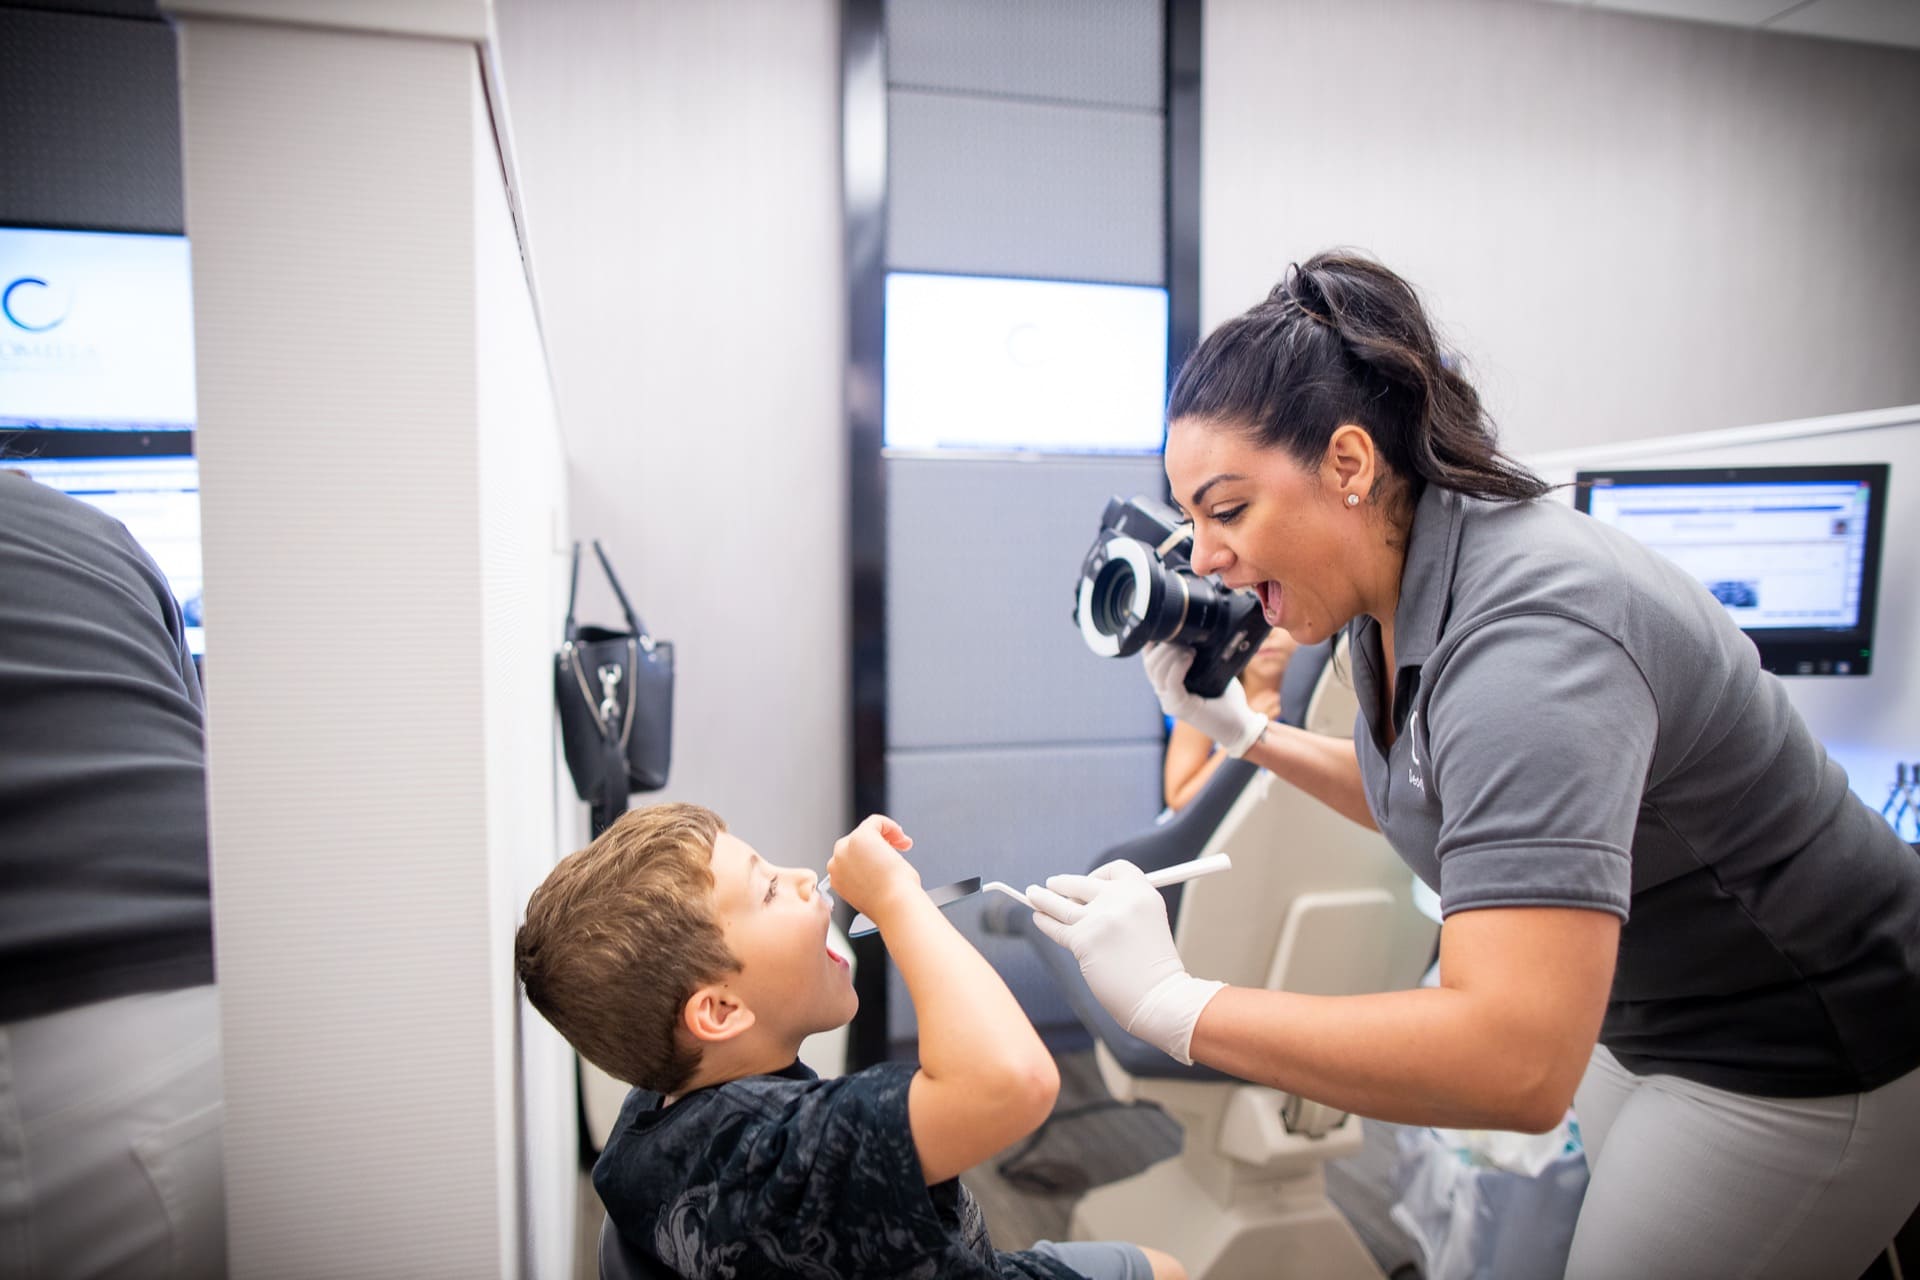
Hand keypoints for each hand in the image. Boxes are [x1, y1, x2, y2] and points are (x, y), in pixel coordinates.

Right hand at [824, 814, 916, 921]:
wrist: (893, 905)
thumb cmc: (889, 903)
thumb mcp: (870, 891)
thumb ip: (865, 876)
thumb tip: (876, 863)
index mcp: (836, 879)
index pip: (850, 858)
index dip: (871, 858)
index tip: (887, 862)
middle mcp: (836, 862)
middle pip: (856, 843)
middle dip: (878, 844)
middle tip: (898, 851)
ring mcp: (846, 848)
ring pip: (866, 831)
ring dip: (886, 835)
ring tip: (903, 845)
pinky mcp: (861, 837)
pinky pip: (876, 820)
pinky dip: (890, 826)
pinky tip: (901, 837)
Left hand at [1025, 860, 1224, 1064]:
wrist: (1160, 997)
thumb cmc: (1154, 970)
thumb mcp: (1148, 925)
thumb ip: (1122, 908)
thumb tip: (1080, 901)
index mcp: (1143, 893)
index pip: (1116, 868)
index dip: (1099, 874)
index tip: (1089, 881)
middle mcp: (1121, 899)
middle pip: (1083, 883)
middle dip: (1065, 884)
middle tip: (1052, 885)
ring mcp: (1100, 918)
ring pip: (1061, 903)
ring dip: (1042, 898)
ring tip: (1032, 895)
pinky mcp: (1083, 939)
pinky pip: (1057, 927)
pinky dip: (1044, 922)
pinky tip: (1038, 918)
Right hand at [1144, 642, 1267, 757]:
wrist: (1239, 725)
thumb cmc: (1228, 699)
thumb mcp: (1212, 672)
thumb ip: (1200, 657)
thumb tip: (1199, 631)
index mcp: (1168, 686)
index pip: (1149, 661)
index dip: (1153, 643)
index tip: (1169, 629)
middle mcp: (1164, 695)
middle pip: (1149, 665)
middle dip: (1163, 647)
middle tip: (1183, 638)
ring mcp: (1169, 702)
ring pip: (1156, 672)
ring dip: (1171, 654)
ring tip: (1189, 648)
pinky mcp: (1179, 707)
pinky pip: (1170, 682)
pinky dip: (1178, 665)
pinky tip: (1189, 656)